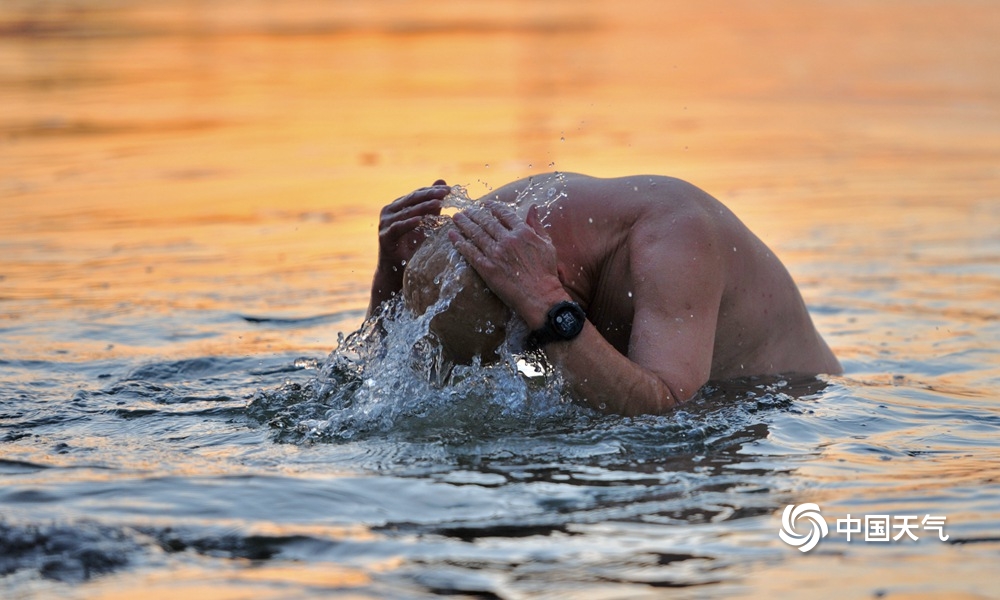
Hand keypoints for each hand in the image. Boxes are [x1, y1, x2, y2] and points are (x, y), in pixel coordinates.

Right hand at [377, 180, 449, 271]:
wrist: (396, 271)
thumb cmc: (412, 248)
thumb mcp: (425, 224)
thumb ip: (432, 205)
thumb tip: (443, 182)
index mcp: (398, 206)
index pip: (417, 194)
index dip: (432, 190)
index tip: (449, 189)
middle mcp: (389, 211)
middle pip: (412, 199)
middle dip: (430, 195)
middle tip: (445, 192)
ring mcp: (385, 223)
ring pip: (406, 212)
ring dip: (423, 207)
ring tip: (438, 203)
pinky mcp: (384, 236)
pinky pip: (398, 227)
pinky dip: (409, 223)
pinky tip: (420, 220)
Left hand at [448, 201, 568, 329]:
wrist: (540, 296)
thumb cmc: (546, 272)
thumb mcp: (547, 244)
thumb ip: (537, 225)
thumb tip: (533, 207)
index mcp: (522, 232)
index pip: (504, 214)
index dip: (492, 207)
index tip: (485, 204)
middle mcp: (508, 240)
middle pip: (486, 222)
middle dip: (474, 214)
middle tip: (465, 210)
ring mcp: (496, 254)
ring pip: (476, 234)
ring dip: (464, 224)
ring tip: (456, 218)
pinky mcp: (487, 268)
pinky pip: (470, 252)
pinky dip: (459, 242)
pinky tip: (452, 235)